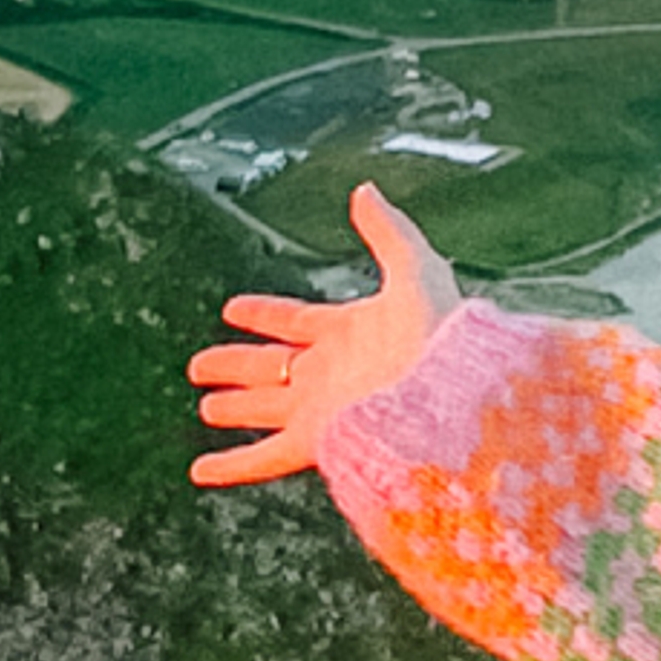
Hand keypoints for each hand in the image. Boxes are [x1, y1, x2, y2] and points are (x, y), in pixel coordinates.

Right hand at [188, 182, 457, 486]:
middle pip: (273, 368)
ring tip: (206, 407)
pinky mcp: (320, 442)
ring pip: (266, 409)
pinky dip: (232, 465)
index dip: (265, 314)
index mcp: (351, 332)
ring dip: (235, 408)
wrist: (460, 399)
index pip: (297, 321)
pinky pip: (265, 457)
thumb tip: (364, 189)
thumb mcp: (416, 272)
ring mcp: (325, 409)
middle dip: (238, 366)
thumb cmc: (445, 336)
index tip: (233, 309)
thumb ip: (388, 233)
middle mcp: (333, 373)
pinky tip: (200, 471)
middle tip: (200, 367)